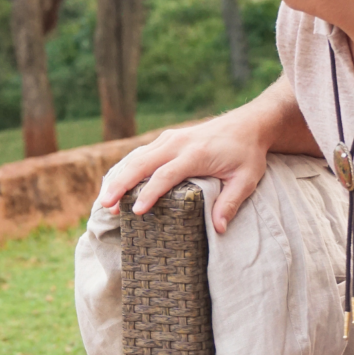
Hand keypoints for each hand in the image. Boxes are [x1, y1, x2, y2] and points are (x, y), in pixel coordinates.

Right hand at [97, 110, 268, 233]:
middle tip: (106, 205)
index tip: (136, 211)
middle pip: (141, 163)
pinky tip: (116, 183)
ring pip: (136, 157)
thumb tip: (219, 229)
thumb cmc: (247, 154)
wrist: (248, 124)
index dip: (150, 193)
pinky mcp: (167, 138)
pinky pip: (141, 153)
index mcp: (195, 153)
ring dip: (119, 177)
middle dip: (121, 184)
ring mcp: (170, 138)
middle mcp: (177, 143)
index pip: (166, 174)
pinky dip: (126, 168)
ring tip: (105, 200)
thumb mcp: (246, 179)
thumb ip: (231, 203)